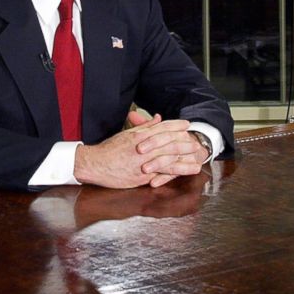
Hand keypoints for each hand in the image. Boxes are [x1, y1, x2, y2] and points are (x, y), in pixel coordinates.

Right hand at [74, 114, 207, 188]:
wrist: (95, 164)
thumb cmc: (108, 150)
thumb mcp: (126, 134)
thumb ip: (144, 127)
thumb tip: (157, 118)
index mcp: (139, 135)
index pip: (162, 127)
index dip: (176, 125)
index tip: (186, 124)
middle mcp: (143, 146)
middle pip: (169, 141)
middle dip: (185, 141)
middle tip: (197, 142)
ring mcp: (143, 161)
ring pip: (169, 157)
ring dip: (185, 158)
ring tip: (197, 158)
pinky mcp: (142, 174)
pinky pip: (162, 172)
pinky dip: (176, 172)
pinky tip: (185, 172)